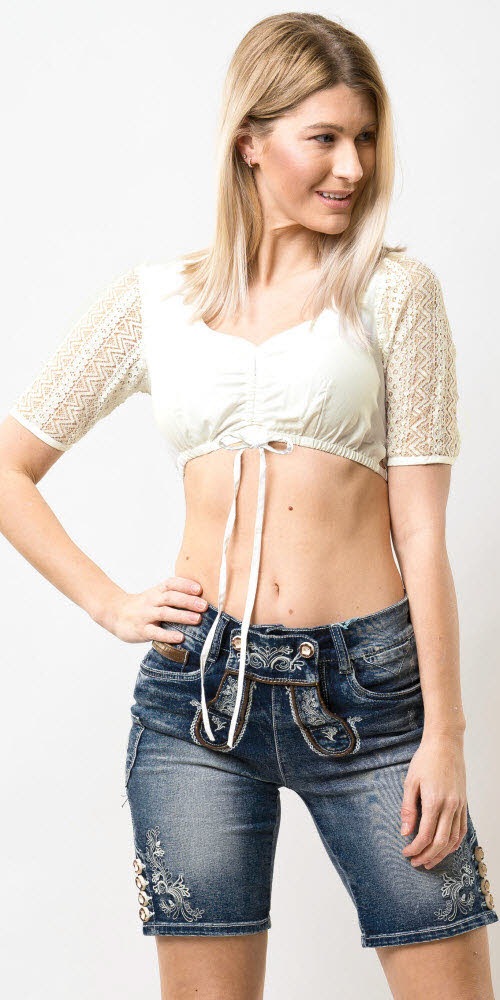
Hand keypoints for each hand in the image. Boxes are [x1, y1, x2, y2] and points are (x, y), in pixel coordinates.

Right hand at [99, 576, 207, 643]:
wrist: (115, 613)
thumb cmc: (142, 606)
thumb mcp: (155, 596)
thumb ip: (173, 595)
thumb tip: (201, 599)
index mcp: (156, 591)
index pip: (171, 584)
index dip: (185, 585)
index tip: (199, 589)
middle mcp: (151, 601)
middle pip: (170, 597)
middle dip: (188, 601)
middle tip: (204, 606)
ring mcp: (146, 615)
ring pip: (164, 613)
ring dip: (182, 615)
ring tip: (197, 619)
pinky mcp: (141, 630)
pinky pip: (155, 632)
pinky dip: (168, 635)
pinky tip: (180, 637)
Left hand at [400, 732, 467, 869]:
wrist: (446, 744)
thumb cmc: (425, 760)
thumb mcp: (410, 782)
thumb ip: (408, 809)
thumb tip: (405, 832)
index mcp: (434, 801)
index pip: (425, 835)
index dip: (415, 848)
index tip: (406, 853)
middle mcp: (450, 806)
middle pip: (440, 842)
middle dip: (427, 856)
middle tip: (415, 862)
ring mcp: (459, 806)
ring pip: (453, 839)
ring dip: (441, 854)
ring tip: (429, 861)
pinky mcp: (464, 803)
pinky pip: (462, 830)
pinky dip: (454, 843)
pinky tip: (445, 848)